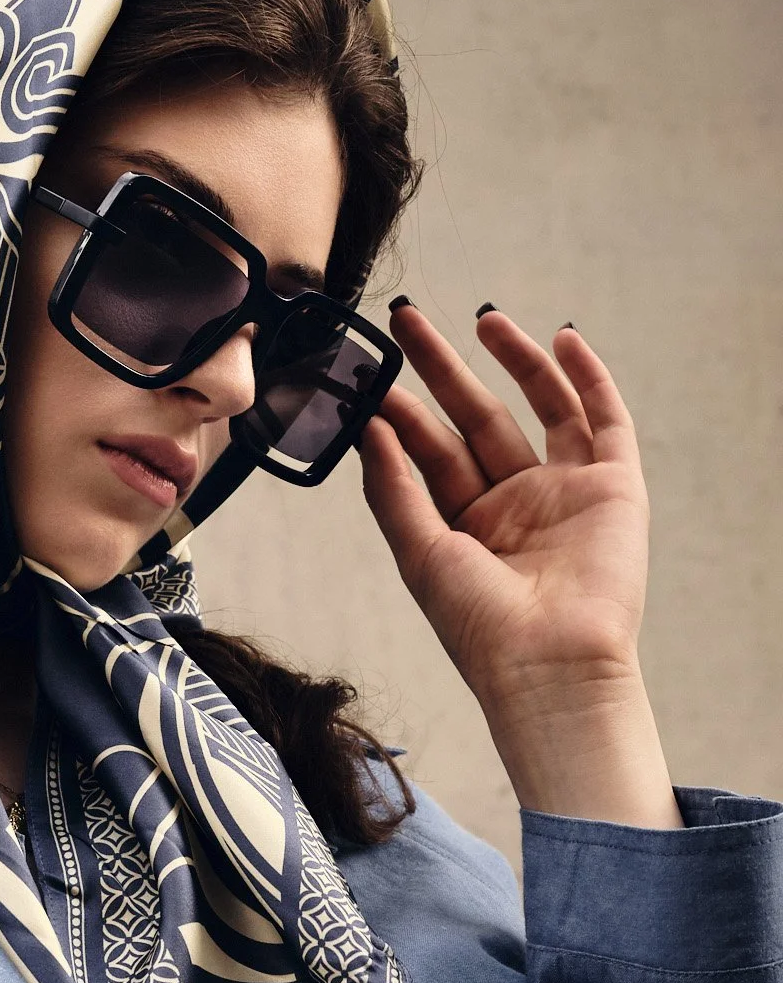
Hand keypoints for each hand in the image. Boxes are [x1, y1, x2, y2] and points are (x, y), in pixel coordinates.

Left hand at [361, 302, 678, 827]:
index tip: (372, 373)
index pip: (430, 453)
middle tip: (406, 321)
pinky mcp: (613, 488)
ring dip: (513, 360)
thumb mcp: (420, 553)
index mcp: (465, 526)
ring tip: (481, 318)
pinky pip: (604, 420)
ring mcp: (564, 492)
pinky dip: (588, 378)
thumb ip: (394, 490)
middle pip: (475, 419)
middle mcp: (514, 504)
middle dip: (442, 370)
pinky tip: (562, 340)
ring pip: (538, 407)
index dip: (403, 412)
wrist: (549, 664)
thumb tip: (368, 428)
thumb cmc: (480, 627)